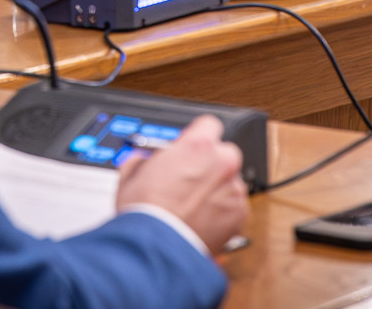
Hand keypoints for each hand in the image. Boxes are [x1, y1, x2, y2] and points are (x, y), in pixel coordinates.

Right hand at [115, 115, 246, 252]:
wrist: (157, 247)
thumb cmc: (146, 212)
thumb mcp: (133, 174)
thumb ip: (144, 159)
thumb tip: (143, 161)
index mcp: (198, 145)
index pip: (208, 124)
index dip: (196, 136)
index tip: (188, 148)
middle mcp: (222, 163)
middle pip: (224, 153)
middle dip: (209, 164)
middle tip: (189, 179)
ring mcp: (234, 189)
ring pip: (229, 181)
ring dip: (216, 189)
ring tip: (193, 206)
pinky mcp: (239, 215)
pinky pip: (233, 206)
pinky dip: (222, 212)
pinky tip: (201, 220)